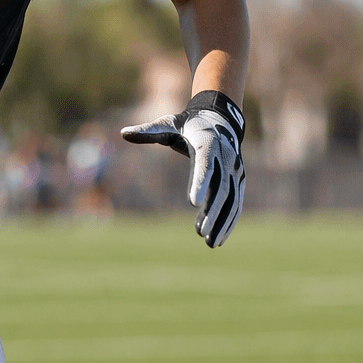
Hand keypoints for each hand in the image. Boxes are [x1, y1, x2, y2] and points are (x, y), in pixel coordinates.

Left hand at [122, 90, 245, 247]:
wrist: (220, 120)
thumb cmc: (188, 125)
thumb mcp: (168, 123)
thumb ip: (148, 131)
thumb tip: (123, 133)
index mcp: (208, 143)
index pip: (205, 165)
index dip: (200, 183)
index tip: (192, 202)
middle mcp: (226, 158)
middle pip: (222, 188)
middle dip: (213, 212)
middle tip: (201, 232)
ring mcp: (236, 170)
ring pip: (233, 200)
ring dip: (223, 222)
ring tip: (210, 242)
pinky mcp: (239, 180)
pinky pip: (236, 202)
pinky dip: (229, 220)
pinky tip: (217, 237)